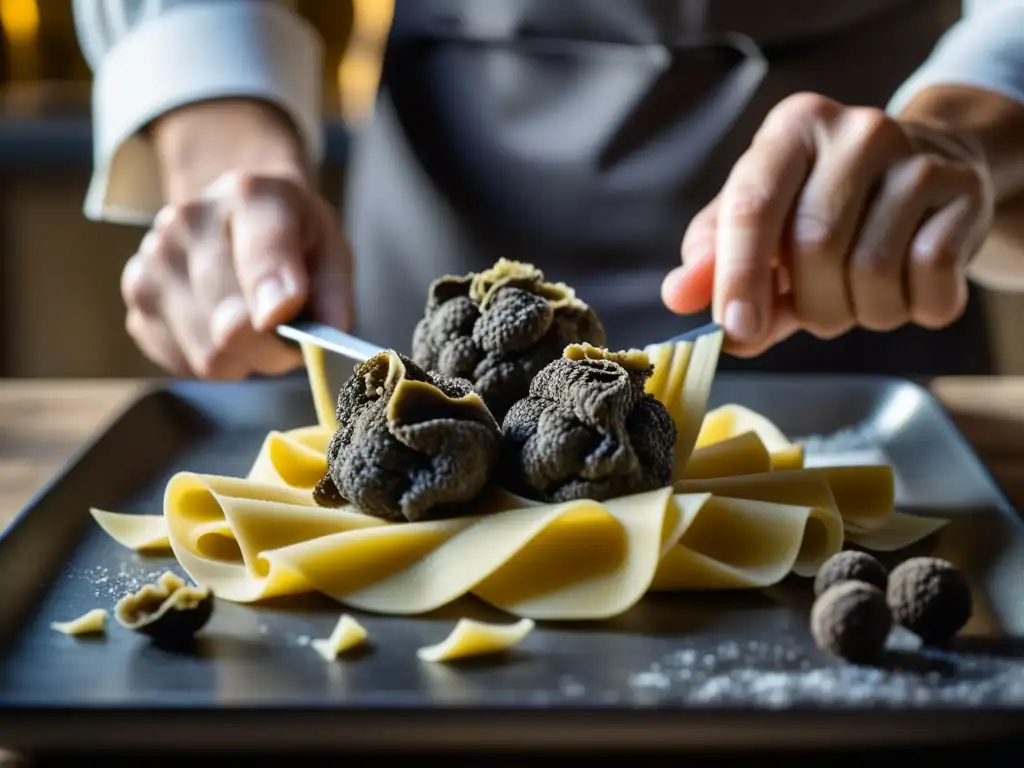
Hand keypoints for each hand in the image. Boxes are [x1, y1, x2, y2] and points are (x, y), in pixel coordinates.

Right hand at [121, 171, 352, 378]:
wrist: (235, 216)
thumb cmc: (292, 239)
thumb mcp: (330, 248)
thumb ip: (334, 289)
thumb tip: (329, 329)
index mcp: (251, 195)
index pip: (260, 249)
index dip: (270, 288)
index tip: (280, 316)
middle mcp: (189, 221)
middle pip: (230, 322)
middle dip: (271, 347)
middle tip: (289, 339)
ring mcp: (154, 259)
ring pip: (207, 353)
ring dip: (244, 358)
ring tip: (257, 329)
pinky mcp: (137, 299)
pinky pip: (183, 361)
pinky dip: (214, 360)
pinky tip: (224, 328)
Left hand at [661, 92, 994, 355]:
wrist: (923, 172)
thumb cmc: (821, 208)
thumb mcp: (760, 228)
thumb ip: (715, 263)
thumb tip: (678, 295)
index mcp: (791, 130)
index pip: (752, 206)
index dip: (739, 276)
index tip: (734, 329)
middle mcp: (856, 130)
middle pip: (814, 247)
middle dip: (807, 305)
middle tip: (813, 311)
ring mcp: (917, 156)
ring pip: (871, 271)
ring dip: (857, 313)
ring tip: (857, 297)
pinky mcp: (964, 190)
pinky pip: (928, 278)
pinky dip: (909, 308)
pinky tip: (903, 291)